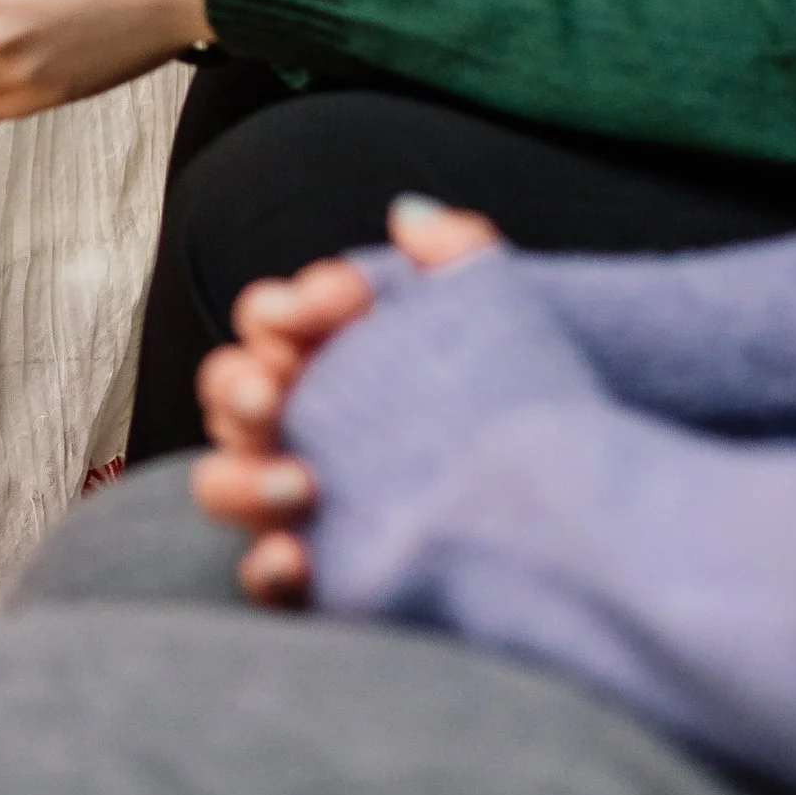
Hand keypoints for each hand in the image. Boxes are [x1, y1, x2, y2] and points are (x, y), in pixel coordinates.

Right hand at [190, 197, 503, 602]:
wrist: (575, 517)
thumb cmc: (518, 408)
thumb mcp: (500, 327)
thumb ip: (460, 259)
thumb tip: (408, 215)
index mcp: (323, 363)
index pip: (267, 321)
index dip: (286, 306)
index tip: (342, 301)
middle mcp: (297, 428)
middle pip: (226, 395)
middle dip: (242, 386)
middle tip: (279, 390)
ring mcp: (299, 504)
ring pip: (220, 485)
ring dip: (244, 479)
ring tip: (303, 484)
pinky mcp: (324, 575)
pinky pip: (262, 579)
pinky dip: (268, 568)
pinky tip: (300, 560)